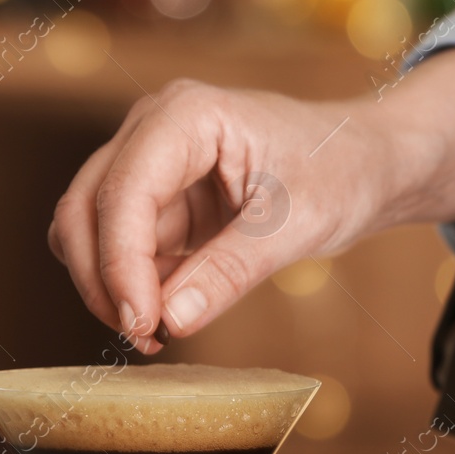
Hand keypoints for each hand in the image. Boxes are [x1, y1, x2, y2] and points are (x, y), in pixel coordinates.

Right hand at [47, 50, 454, 350]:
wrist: (368, 161)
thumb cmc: (342, 172)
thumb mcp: (296, 226)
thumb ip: (230, 271)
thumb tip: (171, 321)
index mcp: (186, 116)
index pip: (124, 192)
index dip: (120, 264)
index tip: (142, 323)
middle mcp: (152, 130)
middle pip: (86, 208)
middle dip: (104, 279)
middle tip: (145, 337)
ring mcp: (149, 162)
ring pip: (89, 229)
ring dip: (111, 285)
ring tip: (159, 332)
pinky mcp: (158, 197)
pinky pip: (121, 246)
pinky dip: (133, 284)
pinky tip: (169, 315)